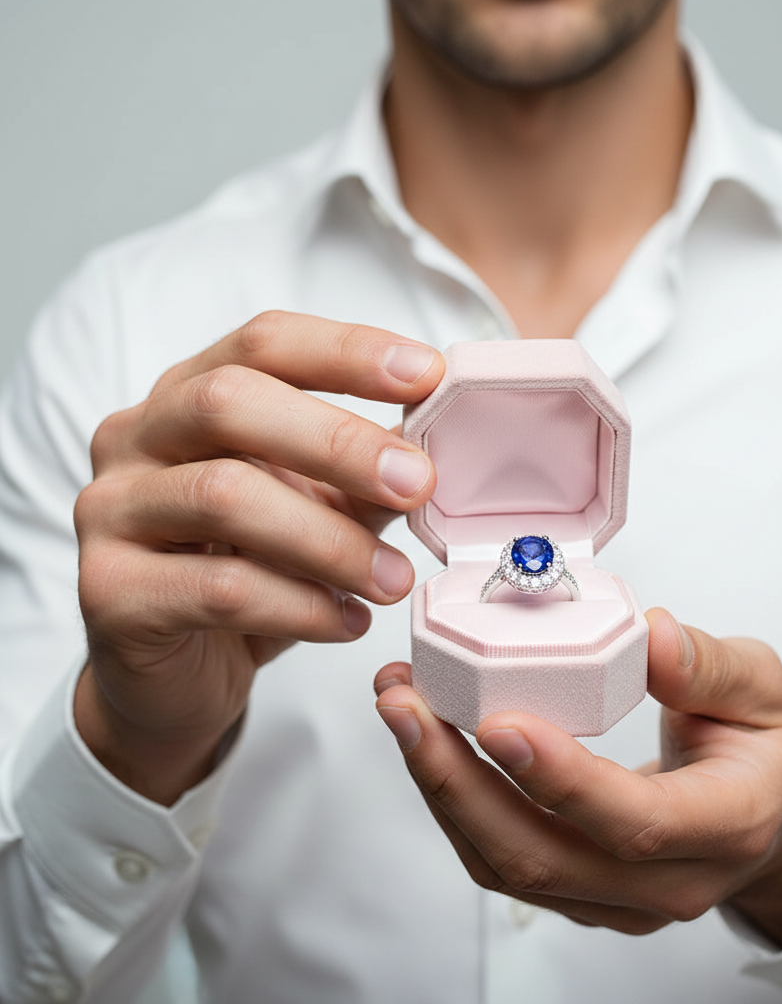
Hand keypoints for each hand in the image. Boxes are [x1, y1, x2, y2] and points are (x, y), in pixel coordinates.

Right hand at [74, 312, 443, 804]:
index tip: (429, 373)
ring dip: (330, 541)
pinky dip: (301, 606)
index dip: (347, 351)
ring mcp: (110, 511)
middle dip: (339, 441)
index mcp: (188, 397)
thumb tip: (435, 447)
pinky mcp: (108, 591)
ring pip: (225, 498)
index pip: (262, 344)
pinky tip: (349, 622)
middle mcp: (136, 438)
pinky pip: (218, 588)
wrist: (176, 674)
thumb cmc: (250, 572)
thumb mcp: (317, 510)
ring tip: (394, 579)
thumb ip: (362, 476)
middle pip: (229, 403)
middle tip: (418, 483)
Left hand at [374, 607, 781, 945]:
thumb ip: (708, 664)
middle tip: (405, 706)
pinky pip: (504, 858)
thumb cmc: (765, 749)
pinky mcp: (582, 892)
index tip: (497, 721)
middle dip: (458, 782)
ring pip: (508, 866)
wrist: (775, 816)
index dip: (561, 779)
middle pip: (543, 858)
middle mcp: (667, 882)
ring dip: (442, 788)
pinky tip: (428, 740)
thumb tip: (648, 635)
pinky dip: (456, 800)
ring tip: (401, 711)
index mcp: (725, 825)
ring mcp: (619, 899)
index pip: (634, 823)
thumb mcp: (761, 687)